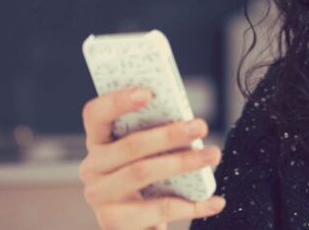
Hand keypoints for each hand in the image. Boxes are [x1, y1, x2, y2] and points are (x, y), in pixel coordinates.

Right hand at [79, 88, 225, 228]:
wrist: (139, 227)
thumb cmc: (149, 180)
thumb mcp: (148, 154)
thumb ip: (157, 133)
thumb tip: (189, 120)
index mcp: (99, 141)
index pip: (96, 114)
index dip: (118, 101)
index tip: (149, 92)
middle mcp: (92, 168)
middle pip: (130, 145)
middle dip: (169, 134)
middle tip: (200, 126)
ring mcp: (100, 196)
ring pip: (142, 172)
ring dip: (183, 162)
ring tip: (214, 154)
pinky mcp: (114, 223)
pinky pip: (159, 209)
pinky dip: (193, 205)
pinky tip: (216, 201)